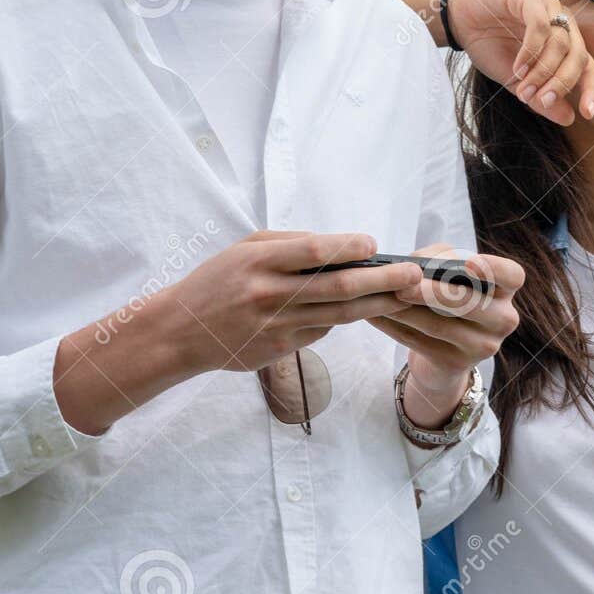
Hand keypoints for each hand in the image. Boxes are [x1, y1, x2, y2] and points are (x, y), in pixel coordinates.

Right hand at [155, 230, 427, 373]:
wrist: (181, 331)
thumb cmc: (217, 281)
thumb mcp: (245, 249)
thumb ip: (289, 244)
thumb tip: (338, 245)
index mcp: (259, 261)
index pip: (313, 252)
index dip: (348, 248)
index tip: (374, 245)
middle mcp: (269, 293)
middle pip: (337, 287)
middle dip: (381, 280)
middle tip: (412, 275)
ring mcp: (275, 325)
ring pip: (338, 314)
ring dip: (377, 305)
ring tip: (405, 295)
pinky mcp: (279, 350)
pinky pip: (321, 331)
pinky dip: (342, 318)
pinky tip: (362, 309)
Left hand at [366, 242, 523, 427]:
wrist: (445, 349)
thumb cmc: (449, 297)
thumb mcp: (450, 275)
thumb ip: (438, 261)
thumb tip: (412, 263)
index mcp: (505, 290)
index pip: (512, 275)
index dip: (493, 268)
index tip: (468, 264)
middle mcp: (503, 319)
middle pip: (471, 303)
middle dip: (433, 292)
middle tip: (402, 286)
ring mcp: (482, 347)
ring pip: (441, 325)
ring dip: (405, 310)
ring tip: (380, 297)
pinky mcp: (456, 364)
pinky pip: (420, 343)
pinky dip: (394, 327)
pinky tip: (375, 315)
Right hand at [449, 0, 593, 125]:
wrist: (458, 19)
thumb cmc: (489, 44)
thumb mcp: (516, 81)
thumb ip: (541, 98)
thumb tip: (569, 118)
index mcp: (565, 45)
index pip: (589, 68)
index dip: (592, 90)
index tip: (587, 113)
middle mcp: (562, 24)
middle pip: (579, 56)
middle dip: (562, 83)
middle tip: (542, 100)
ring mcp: (548, 8)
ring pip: (560, 43)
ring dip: (543, 71)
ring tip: (522, 86)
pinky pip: (540, 25)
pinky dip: (531, 50)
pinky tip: (518, 66)